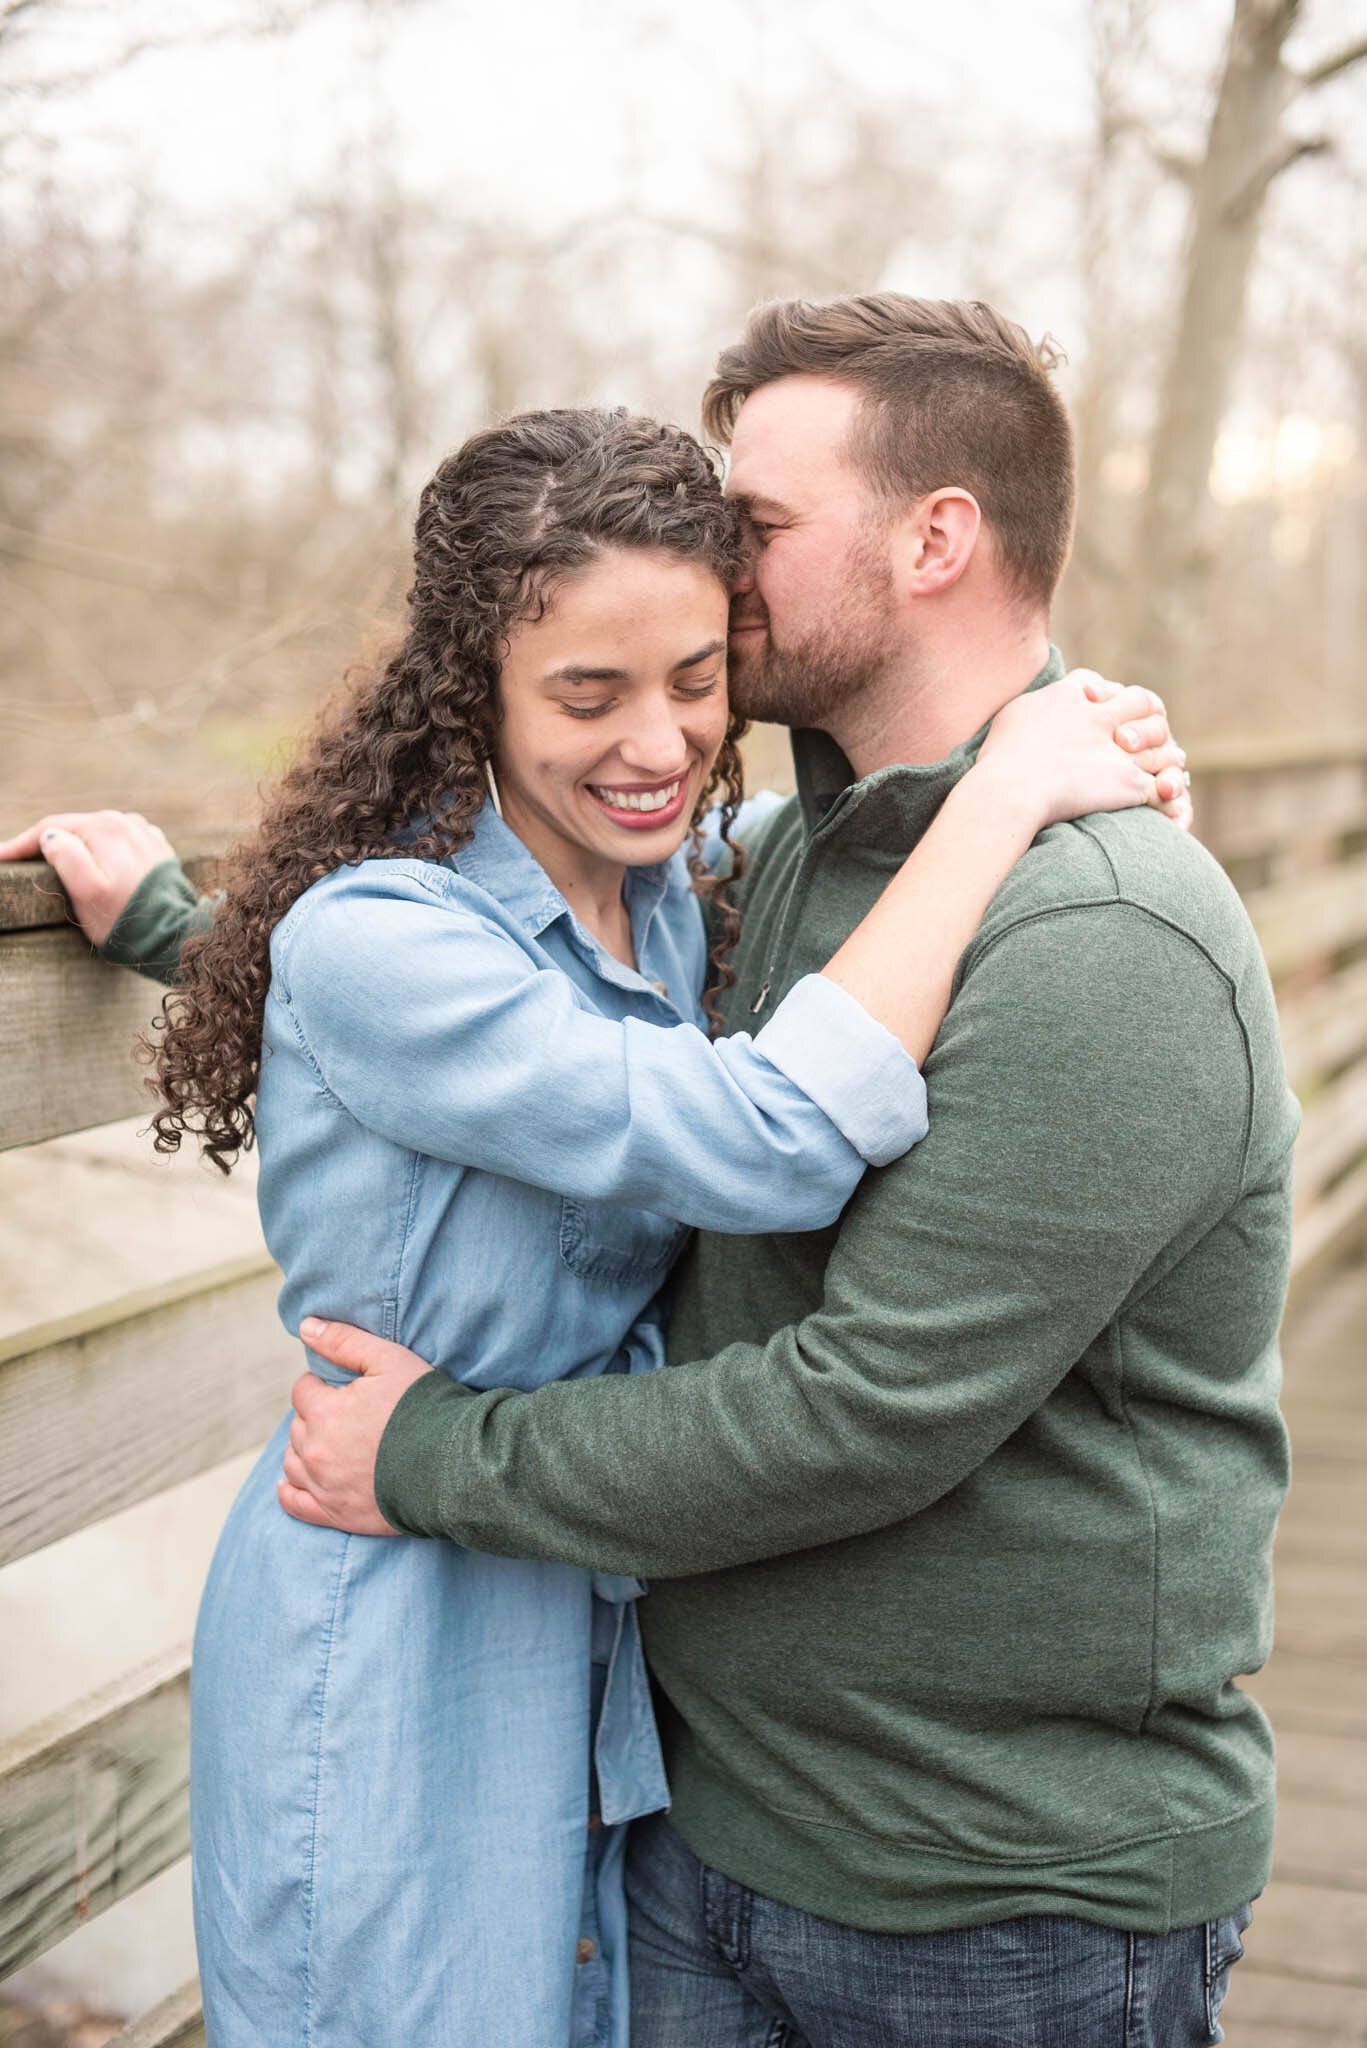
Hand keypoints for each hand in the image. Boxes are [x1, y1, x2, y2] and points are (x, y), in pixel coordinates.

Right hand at [0, 810, 176, 945]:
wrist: (172, 934)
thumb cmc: (124, 916)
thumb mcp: (86, 889)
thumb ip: (65, 856)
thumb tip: (50, 837)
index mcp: (105, 826)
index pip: (50, 828)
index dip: (20, 844)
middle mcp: (126, 822)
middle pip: (73, 830)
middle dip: (46, 845)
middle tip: (18, 861)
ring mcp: (143, 834)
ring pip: (95, 837)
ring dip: (75, 848)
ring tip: (51, 864)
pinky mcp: (154, 849)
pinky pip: (117, 846)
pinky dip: (99, 854)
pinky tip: (92, 867)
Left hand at [277, 1318, 435, 1535]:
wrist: (453, 1466)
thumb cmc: (424, 1408)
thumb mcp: (389, 1360)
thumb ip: (343, 1341)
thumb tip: (305, 1326)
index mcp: (325, 1412)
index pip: (303, 1391)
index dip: (322, 1386)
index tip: (344, 1389)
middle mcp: (316, 1451)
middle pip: (298, 1426)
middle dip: (315, 1416)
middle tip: (347, 1415)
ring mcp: (325, 1486)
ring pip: (293, 1462)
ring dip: (303, 1448)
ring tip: (327, 1443)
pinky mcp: (336, 1514)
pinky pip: (296, 1504)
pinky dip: (288, 1492)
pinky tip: (287, 1484)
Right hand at [977, 672, 1191, 834]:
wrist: (1011, 789)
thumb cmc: (1002, 756)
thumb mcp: (1015, 713)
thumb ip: (1037, 704)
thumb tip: (1043, 703)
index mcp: (1073, 695)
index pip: (1099, 683)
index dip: (1105, 694)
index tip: (1101, 706)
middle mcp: (1102, 716)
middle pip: (1142, 702)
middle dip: (1146, 715)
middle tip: (1137, 736)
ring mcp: (1120, 749)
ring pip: (1163, 743)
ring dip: (1167, 753)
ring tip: (1170, 764)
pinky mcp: (1130, 782)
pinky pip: (1162, 787)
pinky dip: (1169, 795)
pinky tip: (1168, 800)